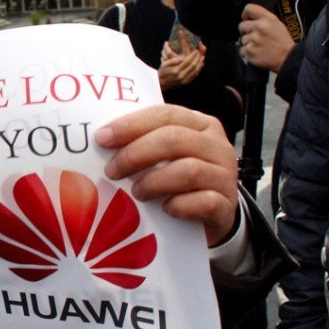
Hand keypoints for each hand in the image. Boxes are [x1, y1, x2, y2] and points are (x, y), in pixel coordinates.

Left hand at [95, 105, 238, 246]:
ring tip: (136, 193)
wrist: (211, 213)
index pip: (164, 115)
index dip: (131, 125)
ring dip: (153, 182)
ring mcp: (225, 175)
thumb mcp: (165, 155)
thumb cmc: (179, 178)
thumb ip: (143, 142)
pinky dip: (179, 205)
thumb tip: (101, 140)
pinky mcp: (227, 205)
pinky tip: (164, 209)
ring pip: (188, 171)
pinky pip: (203, 202)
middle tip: (112, 170)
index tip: (101, 138)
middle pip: (173, 139)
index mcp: (200, 124)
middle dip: (135, 154)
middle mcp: (217, 146)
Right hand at [157, 36, 204, 88]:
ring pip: (195, 71)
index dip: (192, 55)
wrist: (161, 83)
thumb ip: (173, 60)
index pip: (187, 61)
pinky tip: (200, 65)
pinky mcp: (186, 83)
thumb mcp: (164, 64)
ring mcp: (184, 80)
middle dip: (198, 58)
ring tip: (202, 57)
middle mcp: (181, 76)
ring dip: (200, 64)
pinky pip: (194, 76)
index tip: (196, 50)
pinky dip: (198, 69)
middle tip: (200, 53)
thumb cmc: (162, 72)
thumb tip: (182, 58)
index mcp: (176, 70)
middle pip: (193, 66)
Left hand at [238, 3, 293, 71]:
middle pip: (241, 25)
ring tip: (260, 45)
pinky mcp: (249, 51)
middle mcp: (259, 28)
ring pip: (242, 39)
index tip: (247, 19)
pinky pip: (242, 50)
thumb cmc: (282, 42)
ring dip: (248, 43)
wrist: (288, 58)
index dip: (246, 14)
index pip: (249, 8)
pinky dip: (248, 52)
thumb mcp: (277, 24)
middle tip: (257, 36)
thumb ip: (262, 18)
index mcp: (267, 19)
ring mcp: (253, 40)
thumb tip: (247, 17)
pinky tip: (257, 52)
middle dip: (247, 31)